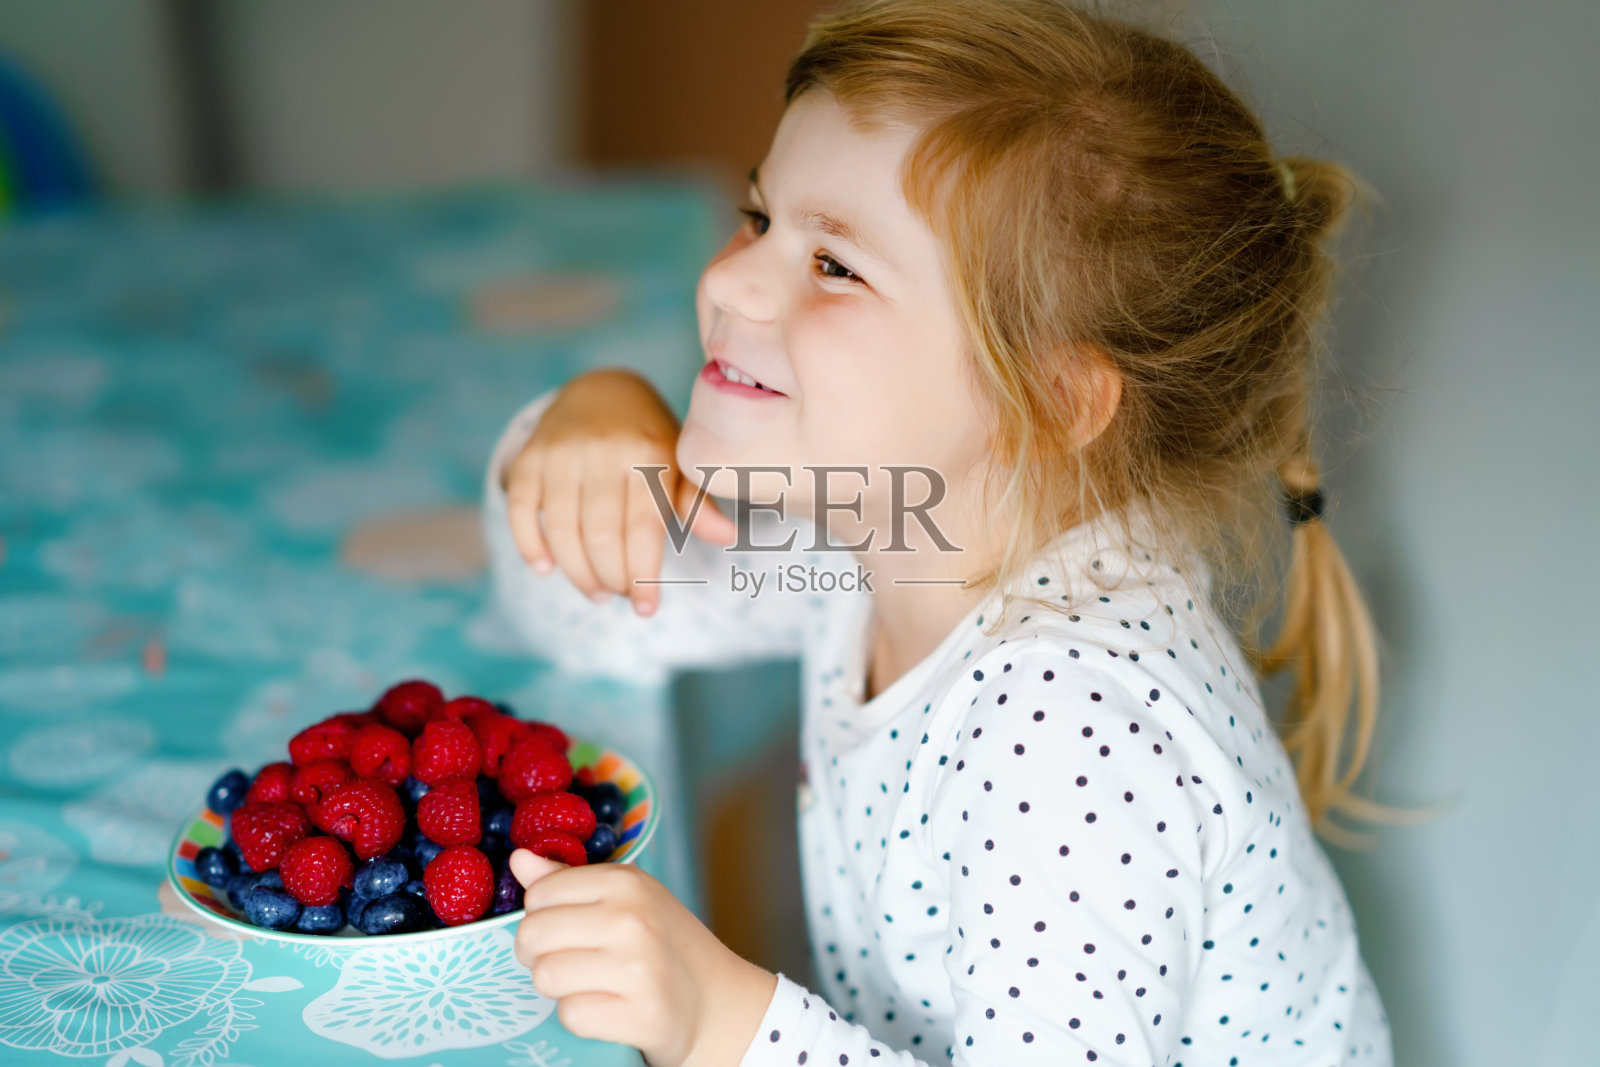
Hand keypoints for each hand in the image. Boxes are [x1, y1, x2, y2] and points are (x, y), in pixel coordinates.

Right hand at [501, 368, 737, 615]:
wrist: (599, 390)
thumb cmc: (648, 439)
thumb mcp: (679, 463)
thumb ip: (697, 502)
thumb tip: (727, 536)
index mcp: (647, 454)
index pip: (643, 530)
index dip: (642, 577)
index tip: (647, 608)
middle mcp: (601, 451)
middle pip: (600, 538)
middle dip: (611, 580)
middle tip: (620, 595)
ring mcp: (560, 453)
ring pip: (561, 531)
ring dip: (577, 574)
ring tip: (595, 592)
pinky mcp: (528, 458)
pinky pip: (520, 510)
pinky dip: (530, 546)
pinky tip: (546, 569)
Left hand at [510, 849, 777, 1066]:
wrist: (715, 1001)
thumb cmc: (662, 944)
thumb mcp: (625, 898)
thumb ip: (567, 879)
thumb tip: (518, 858)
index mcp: (626, 881)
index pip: (538, 894)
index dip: (542, 916)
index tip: (569, 928)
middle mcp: (632, 918)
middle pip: (532, 936)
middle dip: (540, 954)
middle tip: (572, 960)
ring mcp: (639, 967)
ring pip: (545, 977)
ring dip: (561, 988)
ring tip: (592, 983)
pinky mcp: (641, 1014)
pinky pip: (571, 1015)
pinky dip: (583, 1017)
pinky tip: (609, 1007)